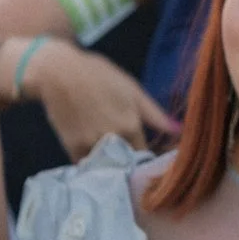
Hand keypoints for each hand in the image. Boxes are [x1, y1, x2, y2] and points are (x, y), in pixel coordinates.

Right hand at [21, 42, 176, 160]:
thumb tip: (179, 130)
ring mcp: (91, 144)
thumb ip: (154, 114)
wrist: (59, 73)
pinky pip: (85, 165)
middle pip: (126, 164)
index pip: (145, 155)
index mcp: (131, 125)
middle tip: (128, 162)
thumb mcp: (132, 90)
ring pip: (106, 166)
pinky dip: (91, 164)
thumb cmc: (100, 76)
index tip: (144, 159)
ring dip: (110, 166)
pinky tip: (94, 158)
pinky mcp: (71, 147)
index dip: (145, 159)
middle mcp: (113, 138)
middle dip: (128, 165)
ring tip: (111, 161)